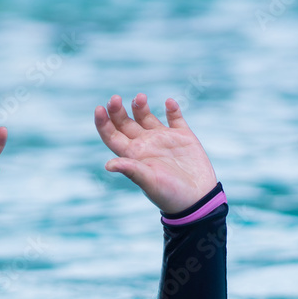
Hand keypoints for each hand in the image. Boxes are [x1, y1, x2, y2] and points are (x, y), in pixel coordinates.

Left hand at [94, 93, 216, 213]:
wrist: (198, 200)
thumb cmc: (170, 196)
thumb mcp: (149, 182)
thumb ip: (131, 170)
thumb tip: (107, 165)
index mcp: (133, 155)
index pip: (112, 135)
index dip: (103, 123)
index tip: (99, 108)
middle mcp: (145, 145)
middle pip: (125, 123)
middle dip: (118, 110)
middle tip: (115, 98)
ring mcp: (163, 140)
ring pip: (146, 117)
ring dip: (140, 106)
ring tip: (139, 98)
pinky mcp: (183, 138)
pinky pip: (175, 118)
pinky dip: (173, 109)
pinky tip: (169, 103)